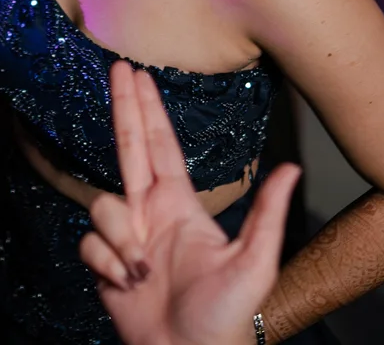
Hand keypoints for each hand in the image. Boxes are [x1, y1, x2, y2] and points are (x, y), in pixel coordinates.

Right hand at [80, 62, 297, 344]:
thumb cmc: (227, 317)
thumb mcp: (255, 263)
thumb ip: (266, 213)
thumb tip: (293, 169)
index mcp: (182, 205)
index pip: (161, 145)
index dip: (149, 109)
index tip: (137, 74)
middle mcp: (150, 213)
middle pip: (129, 148)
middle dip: (123, 107)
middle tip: (116, 67)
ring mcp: (127, 239)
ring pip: (103, 208)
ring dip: (121, 241)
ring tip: (144, 273)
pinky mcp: (105, 265)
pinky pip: (90, 246)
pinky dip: (107, 265)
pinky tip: (127, 285)